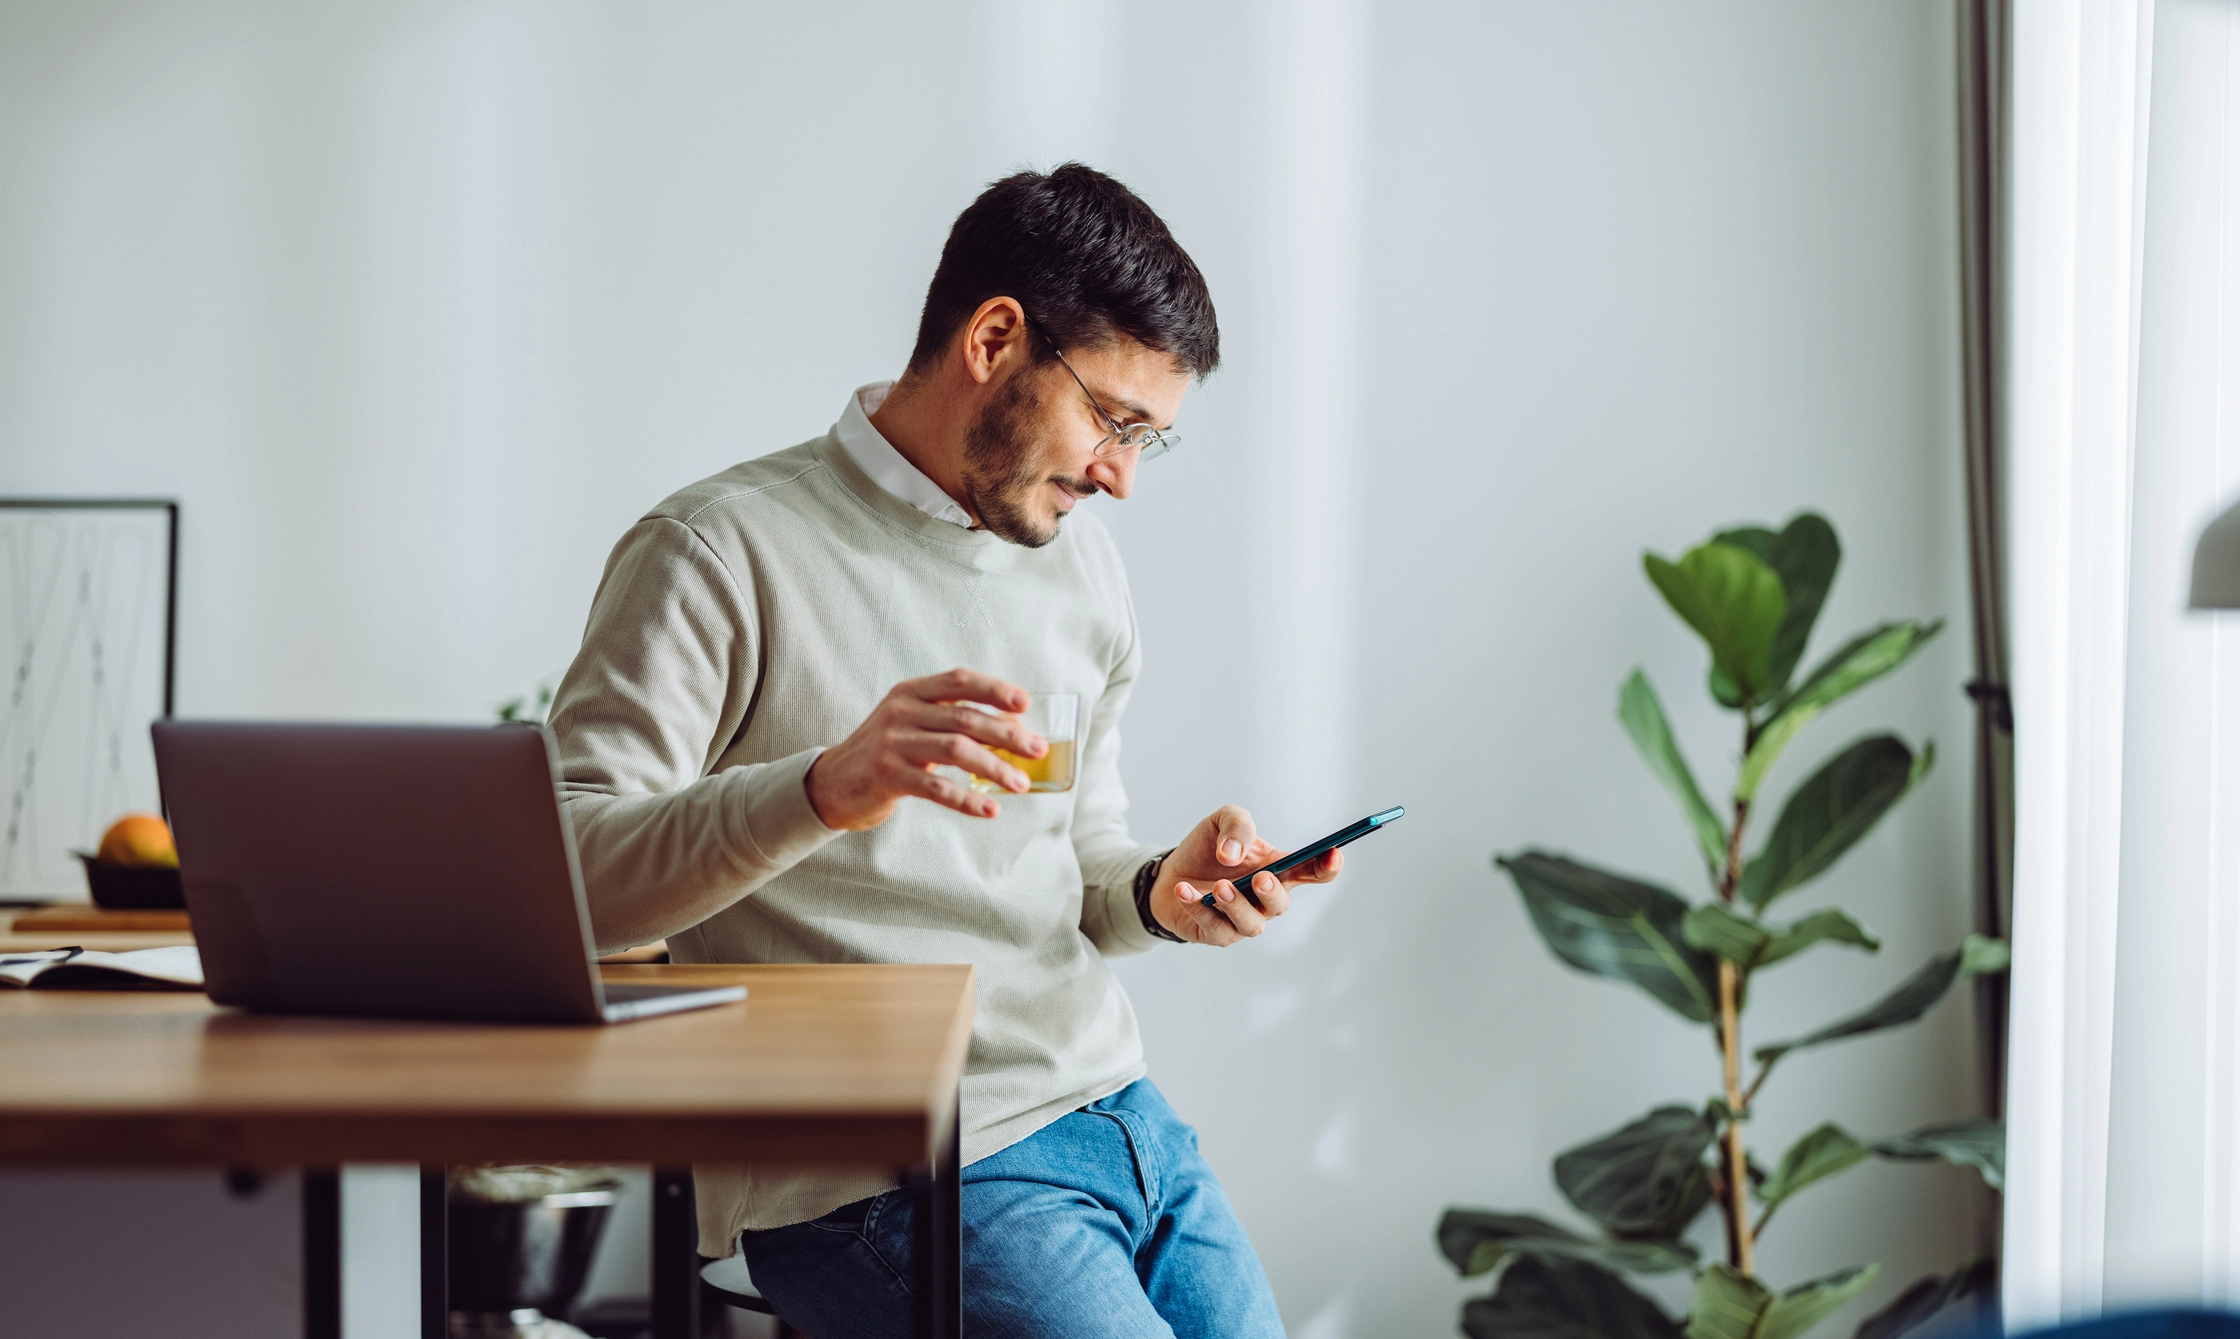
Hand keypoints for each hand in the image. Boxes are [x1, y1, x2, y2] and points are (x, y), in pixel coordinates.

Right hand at [804, 669, 1046, 830]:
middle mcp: (901, 711)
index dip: (995, 689)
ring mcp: (893, 743)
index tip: (1025, 704)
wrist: (832, 783)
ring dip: (994, 767)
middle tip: (1037, 749)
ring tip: (1021, 783)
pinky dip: (967, 800)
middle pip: (965, 718)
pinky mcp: (887, 776)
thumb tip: (1013, 727)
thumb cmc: (885, 753)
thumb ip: (954, 721)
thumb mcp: (914, 725)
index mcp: (911, 692)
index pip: (959, 680)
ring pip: (956, 750)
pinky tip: (989, 809)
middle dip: (1007, 734)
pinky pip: (936, 788)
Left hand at [1148, 805, 1343, 944]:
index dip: (1328, 866)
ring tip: (1218, 887)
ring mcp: (1243, 920)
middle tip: (1259, 878)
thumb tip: (1232, 854)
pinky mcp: (1217, 934)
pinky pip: (1215, 927)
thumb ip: (1237, 825)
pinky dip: (1199, 908)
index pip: (1313, 871)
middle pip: (1281, 903)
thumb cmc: (1207, 850)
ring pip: (1251, 924)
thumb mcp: (1222, 821)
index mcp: (1278, 868)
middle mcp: (1265, 899)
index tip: (1332, 854)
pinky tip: (1184, 890)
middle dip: (1272, 892)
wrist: (1169, 873)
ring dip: (1236, 905)